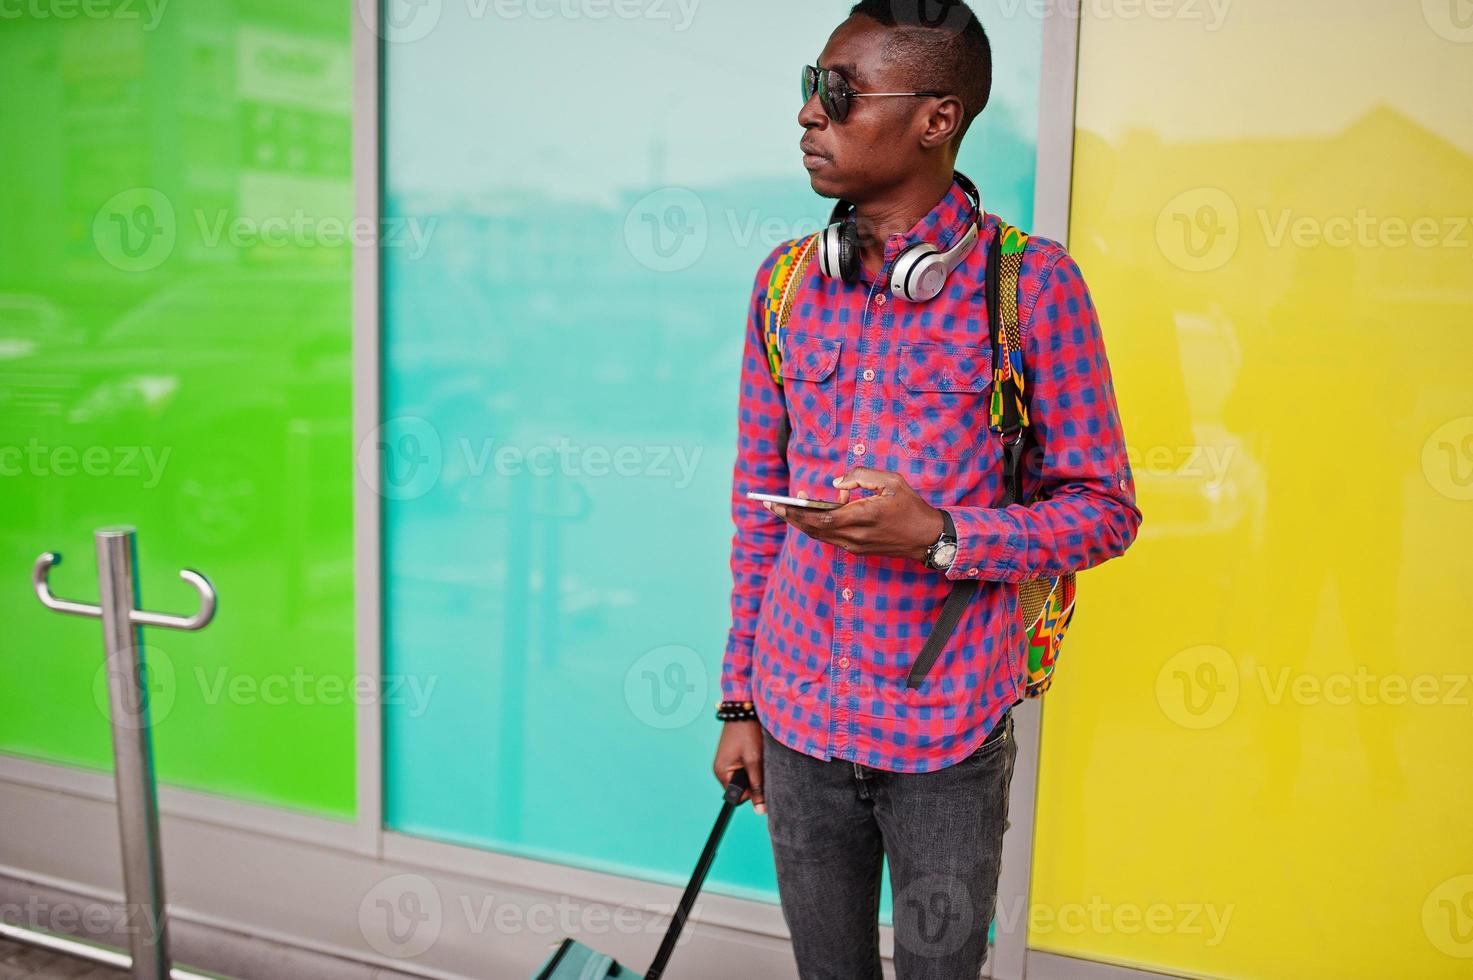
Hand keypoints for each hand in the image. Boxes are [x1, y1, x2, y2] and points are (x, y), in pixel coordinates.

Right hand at [713, 720, 764, 813]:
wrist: (744, 710)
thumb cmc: (747, 733)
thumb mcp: (754, 761)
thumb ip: (757, 786)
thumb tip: (760, 810)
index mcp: (722, 773)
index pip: (738, 796)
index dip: (751, 791)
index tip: (758, 775)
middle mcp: (721, 770)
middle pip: (741, 788)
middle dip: (753, 779)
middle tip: (758, 762)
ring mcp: (726, 763)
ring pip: (744, 778)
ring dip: (753, 771)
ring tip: (756, 755)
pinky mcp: (732, 757)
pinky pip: (743, 769)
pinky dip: (751, 764)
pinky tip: (754, 752)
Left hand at [762, 467, 945, 562]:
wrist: (929, 538)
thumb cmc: (911, 506)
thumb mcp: (891, 480)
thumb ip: (862, 475)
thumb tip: (836, 482)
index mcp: (863, 517)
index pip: (821, 518)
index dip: (797, 512)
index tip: (780, 503)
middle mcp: (855, 536)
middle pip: (813, 529)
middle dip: (790, 517)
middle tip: (771, 505)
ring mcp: (855, 546)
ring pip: (819, 535)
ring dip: (802, 521)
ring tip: (789, 505)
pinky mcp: (857, 550)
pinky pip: (830, 537)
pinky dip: (820, 524)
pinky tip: (826, 506)